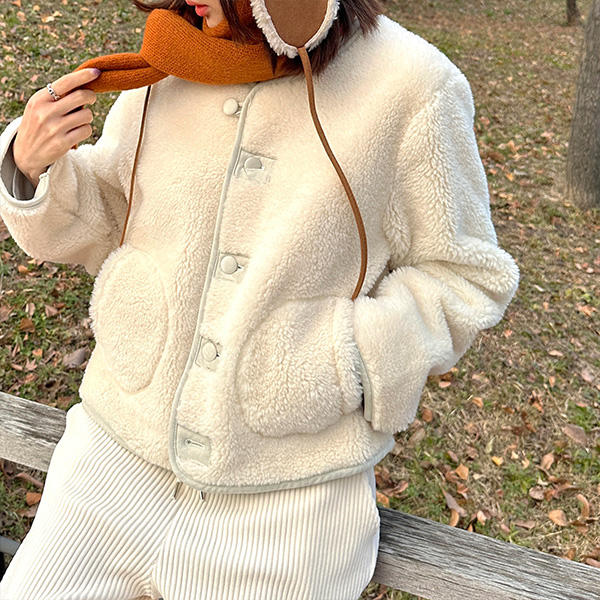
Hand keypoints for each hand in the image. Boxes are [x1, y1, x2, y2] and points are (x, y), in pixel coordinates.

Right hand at [12, 68, 100, 188]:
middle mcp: (46, 112)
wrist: (26, 153)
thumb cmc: (38, 125)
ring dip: (87, 117)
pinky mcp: (63, 143)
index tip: (96, 72)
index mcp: (40, 99)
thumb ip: (57, 97)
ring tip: (77, 120)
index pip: (65, 82)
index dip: (83, 76)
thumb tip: (83, 84)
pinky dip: (85, 130)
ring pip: (87, 115)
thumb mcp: (40, 107)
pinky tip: (76, 132)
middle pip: (81, 97)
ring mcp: (55, 128)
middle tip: (90, 99)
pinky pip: (86, 130)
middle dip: (91, 97)